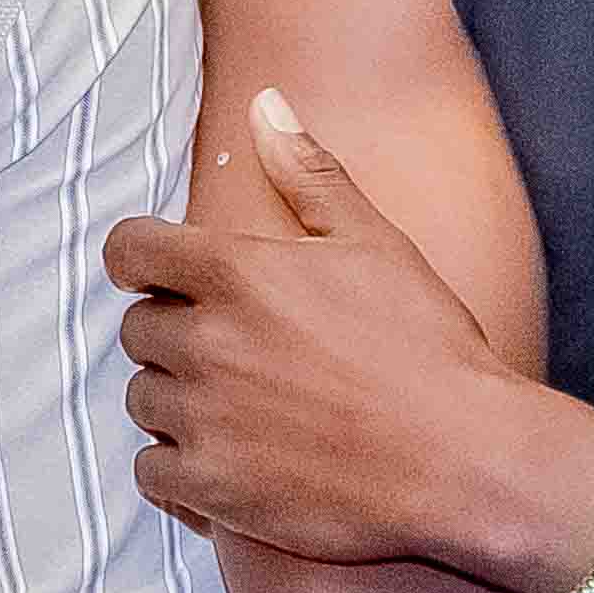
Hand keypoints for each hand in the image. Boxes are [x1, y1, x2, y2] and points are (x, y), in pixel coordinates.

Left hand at [105, 92, 593, 583]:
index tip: (154, 273)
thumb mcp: (375, 243)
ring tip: (238, 409)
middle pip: (137, 328)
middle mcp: (206, 341)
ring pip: (143, 400)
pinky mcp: (211, 488)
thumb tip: (265, 104)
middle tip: (234, 351)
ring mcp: (204, 418)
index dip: (138, 259)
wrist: (463, 459)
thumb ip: (309, 173)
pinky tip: (225, 464)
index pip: (130, 249)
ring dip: (176, 401)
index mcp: (235, 272)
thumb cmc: (427, 346)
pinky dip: (178, 469)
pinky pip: (151, 473)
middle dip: (175, 333)